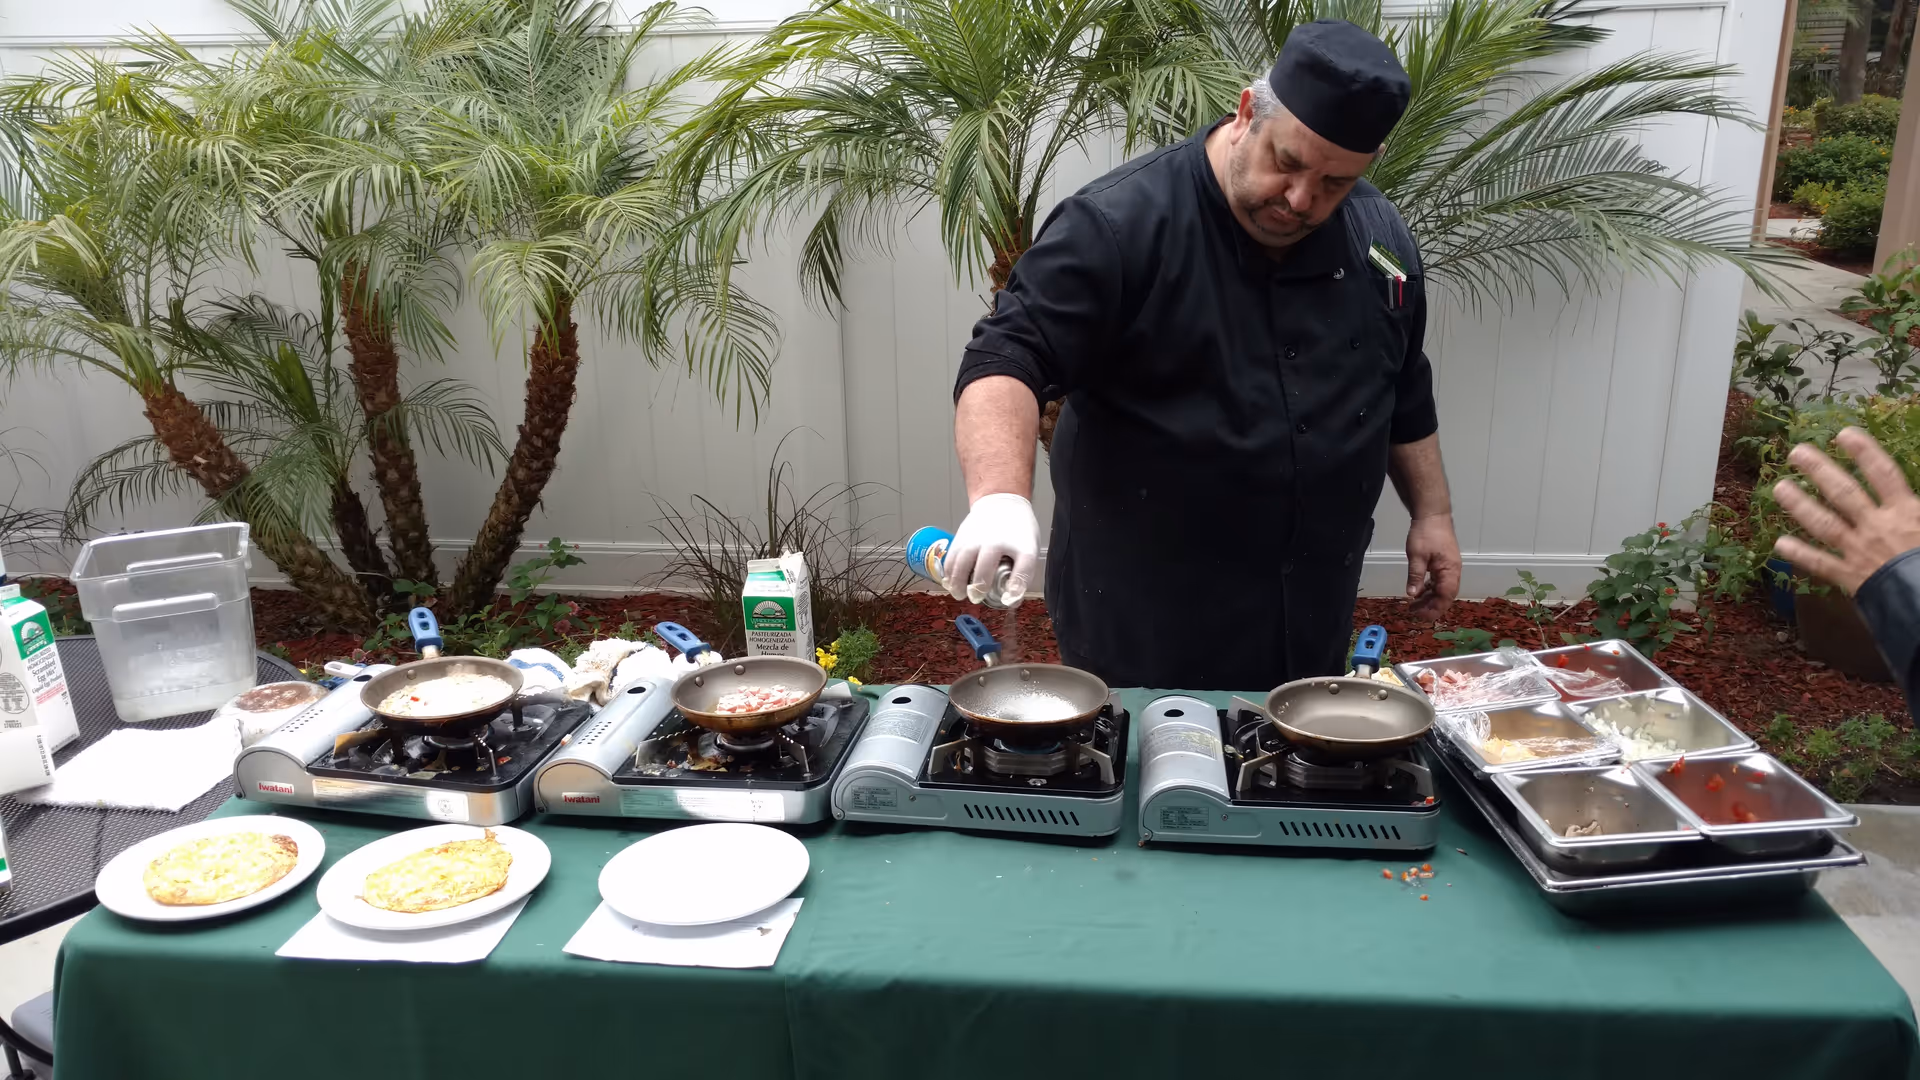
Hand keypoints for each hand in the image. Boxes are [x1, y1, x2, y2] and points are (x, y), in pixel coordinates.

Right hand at [943, 492, 1039, 606]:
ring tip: (959, 594)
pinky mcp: (962, 537)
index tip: (1009, 598)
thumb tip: (1009, 600)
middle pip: (985, 566)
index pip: (1023, 567)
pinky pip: (952, 557)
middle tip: (976, 597)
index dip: (1016, 586)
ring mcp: (977, 538)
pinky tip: (949, 583)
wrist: (1001, 503)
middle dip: (978, 586)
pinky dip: (948, 572)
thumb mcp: (1028, 550)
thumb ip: (1021, 574)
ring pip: (963, 561)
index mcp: (1021, 545)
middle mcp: (997, 540)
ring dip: (958, 582)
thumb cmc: (1017, 532)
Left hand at [1405, 513, 1460, 620]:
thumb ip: (1416, 576)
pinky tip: (1419, 593)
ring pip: (1443, 589)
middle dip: (1432, 607)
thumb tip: (1412, 595)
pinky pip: (1440, 581)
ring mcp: (1450, 567)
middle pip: (1445, 596)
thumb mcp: (1416, 555)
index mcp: (1450, 570)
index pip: (1445, 596)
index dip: (1435, 608)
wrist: (1433, 514)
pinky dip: (1430, 589)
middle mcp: (1453, 571)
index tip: (1421, 616)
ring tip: (1414, 606)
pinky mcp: (1444, 563)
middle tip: (1414, 613)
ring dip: (1430, 599)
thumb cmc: (1425, 533)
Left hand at [1773, 427, 1919, 594]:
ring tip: (1779, 488)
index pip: (1883, 473)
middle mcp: (1878, 527)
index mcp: (1907, 512)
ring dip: (1800, 505)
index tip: (1844, 434)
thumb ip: (1918, 507)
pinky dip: (1800, 554)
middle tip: (1796, 452)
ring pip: (1825, 524)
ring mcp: (1860, 552)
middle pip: (1844, 493)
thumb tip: (1913, 496)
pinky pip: (1821, 564)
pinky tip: (1779, 544)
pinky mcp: (1851, 578)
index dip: (1864, 451)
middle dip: (1819, 470)